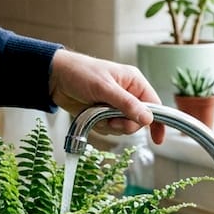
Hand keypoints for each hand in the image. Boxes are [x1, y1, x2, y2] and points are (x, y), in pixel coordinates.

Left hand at [49, 49, 165, 143]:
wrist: (55, 78)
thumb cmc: (80, 73)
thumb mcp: (105, 88)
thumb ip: (126, 104)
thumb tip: (148, 119)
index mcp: (134, 82)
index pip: (154, 104)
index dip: (157, 122)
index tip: (157, 139)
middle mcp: (128, 95)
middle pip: (138, 121)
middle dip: (124, 124)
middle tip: (111, 120)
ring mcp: (115, 106)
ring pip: (122, 127)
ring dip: (109, 125)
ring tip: (96, 113)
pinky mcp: (103, 114)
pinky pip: (109, 129)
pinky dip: (100, 126)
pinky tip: (91, 115)